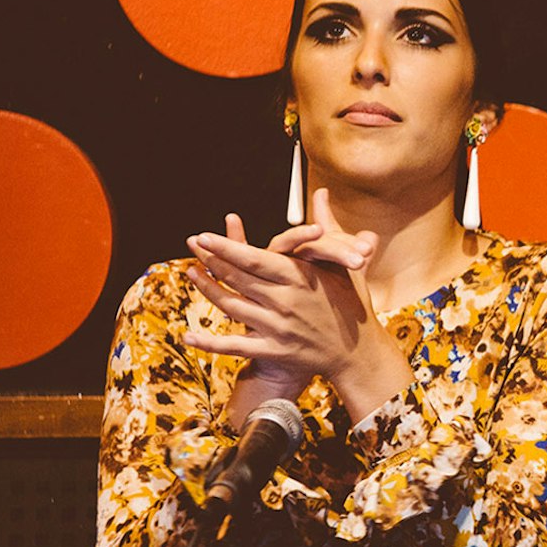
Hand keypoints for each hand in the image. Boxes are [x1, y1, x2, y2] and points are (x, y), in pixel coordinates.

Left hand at [181, 190, 407, 418]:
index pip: (255, 259)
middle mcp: (287, 301)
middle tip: (193, 245)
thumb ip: (328, 227)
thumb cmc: (350, 302)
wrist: (359, 354)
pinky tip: (187, 335)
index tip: (204, 236)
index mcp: (302, 278)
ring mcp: (279, 328)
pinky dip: (208, 342)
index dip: (226, 247)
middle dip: (211, 260)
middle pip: (238, 278)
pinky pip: (234, 346)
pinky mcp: (275, 351)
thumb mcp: (342, 263)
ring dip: (207, 289)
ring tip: (190, 272)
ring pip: (231, 306)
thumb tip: (321, 193)